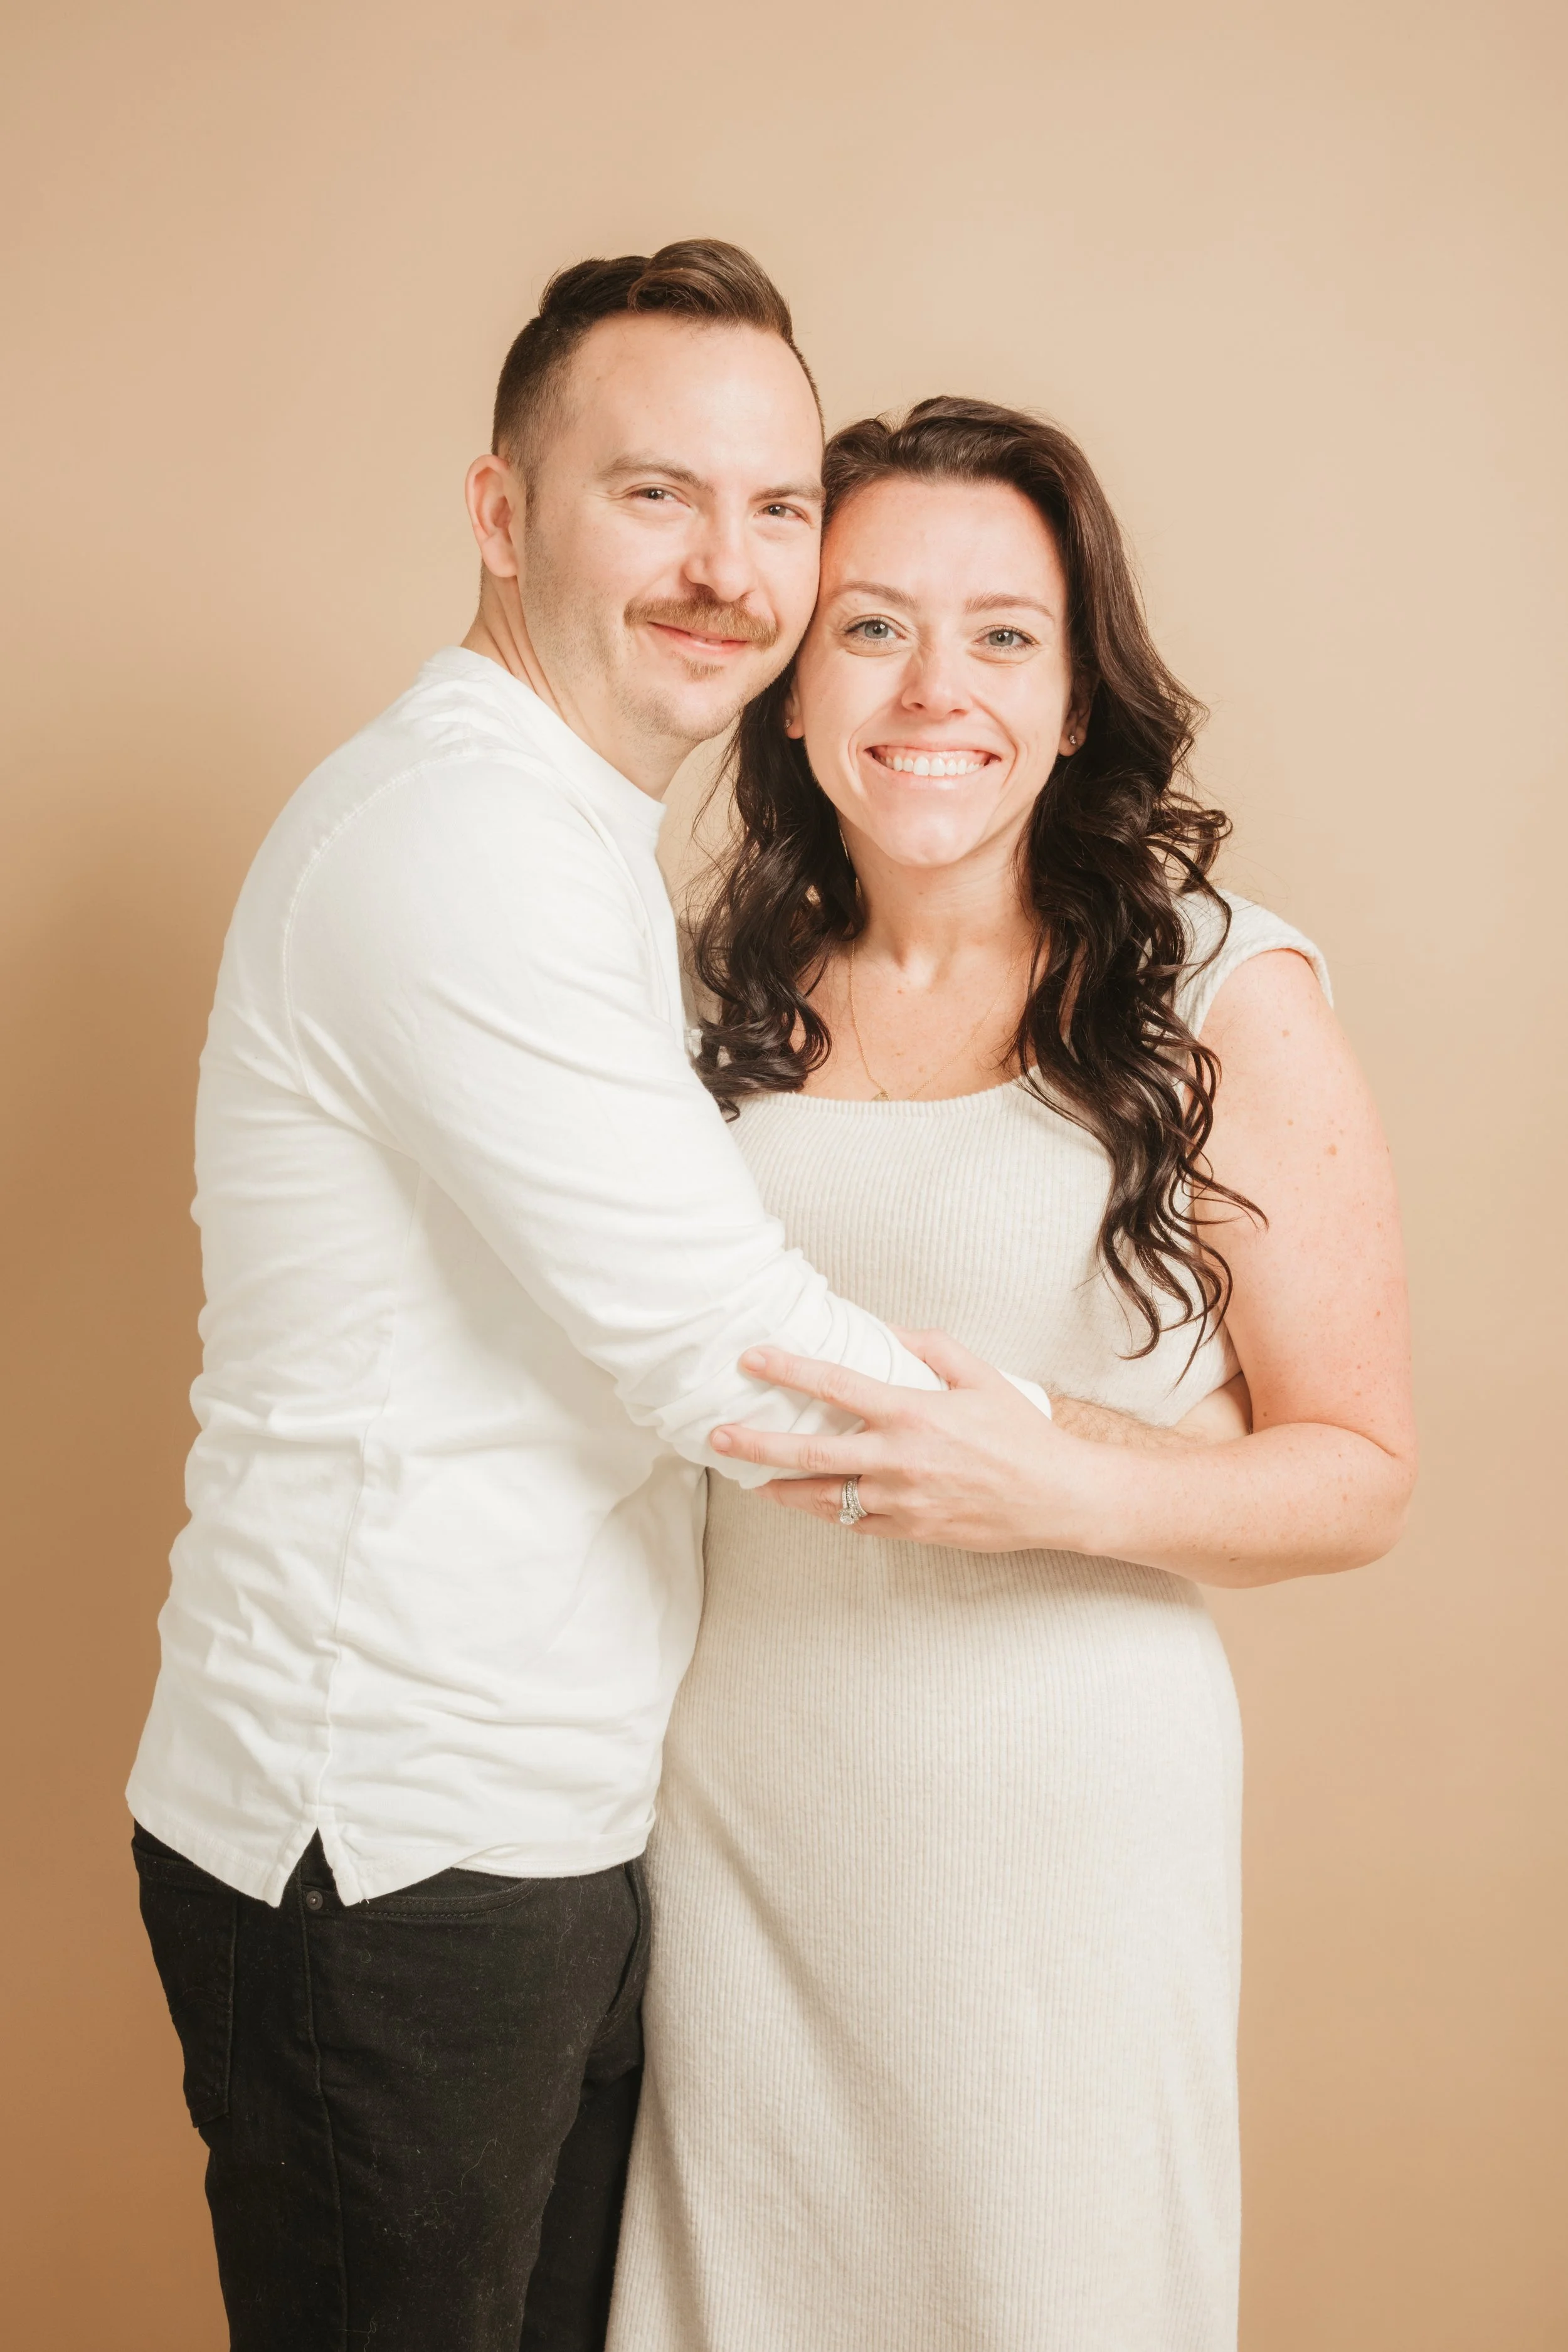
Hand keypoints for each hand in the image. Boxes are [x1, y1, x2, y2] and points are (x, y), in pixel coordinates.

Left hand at [712, 1328, 1097, 1553]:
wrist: (1057, 1497)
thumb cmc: (1020, 1432)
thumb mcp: (980, 1374)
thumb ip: (930, 1346)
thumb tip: (885, 1329)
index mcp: (912, 1413)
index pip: (834, 1385)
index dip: (787, 1369)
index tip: (752, 1359)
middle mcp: (898, 1459)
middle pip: (809, 1451)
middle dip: (757, 1442)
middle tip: (718, 1436)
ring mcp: (900, 1501)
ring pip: (822, 1497)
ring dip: (780, 1486)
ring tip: (749, 1477)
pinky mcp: (909, 1531)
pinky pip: (853, 1523)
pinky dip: (825, 1512)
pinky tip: (804, 1501)